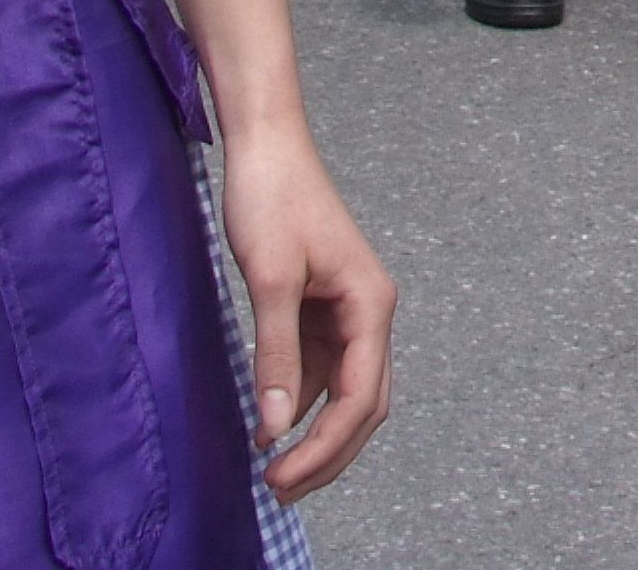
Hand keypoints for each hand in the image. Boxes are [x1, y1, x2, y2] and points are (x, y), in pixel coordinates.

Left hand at [213, 124, 396, 499]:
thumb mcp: (269, 279)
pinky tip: (268, 423)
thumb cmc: (273, 199)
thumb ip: (275, 354)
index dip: (325, 446)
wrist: (266, 146)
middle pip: (364, 404)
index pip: (360, 397)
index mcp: (371, 304)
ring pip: (343, 391)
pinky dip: (298, 402)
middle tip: (281, 491)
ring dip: (314, 433)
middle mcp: (369, 312)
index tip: (281, 477)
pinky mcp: (321, 307)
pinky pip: (319, 369)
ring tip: (273, 470)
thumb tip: (275, 425)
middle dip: (328, 453)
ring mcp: (347, 311)